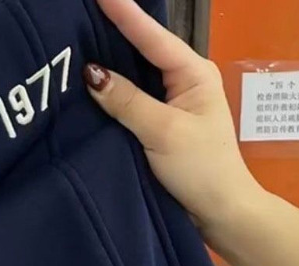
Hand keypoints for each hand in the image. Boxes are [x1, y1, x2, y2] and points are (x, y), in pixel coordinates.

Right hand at [83, 0, 262, 235]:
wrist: (220, 213)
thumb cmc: (201, 169)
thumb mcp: (163, 132)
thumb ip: (127, 102)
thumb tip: (91, 73)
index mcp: (192, 73)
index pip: (152, 37)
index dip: (124, 14)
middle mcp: (182, 82)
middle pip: (143, 51)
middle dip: (113, 33)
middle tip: (80, 18)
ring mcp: (171, 105)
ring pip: (135, 77)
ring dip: (111, 64)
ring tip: (77, 44)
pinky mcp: (160, 127)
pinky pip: (132, 102)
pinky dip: (113, 94)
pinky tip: (91, 86)